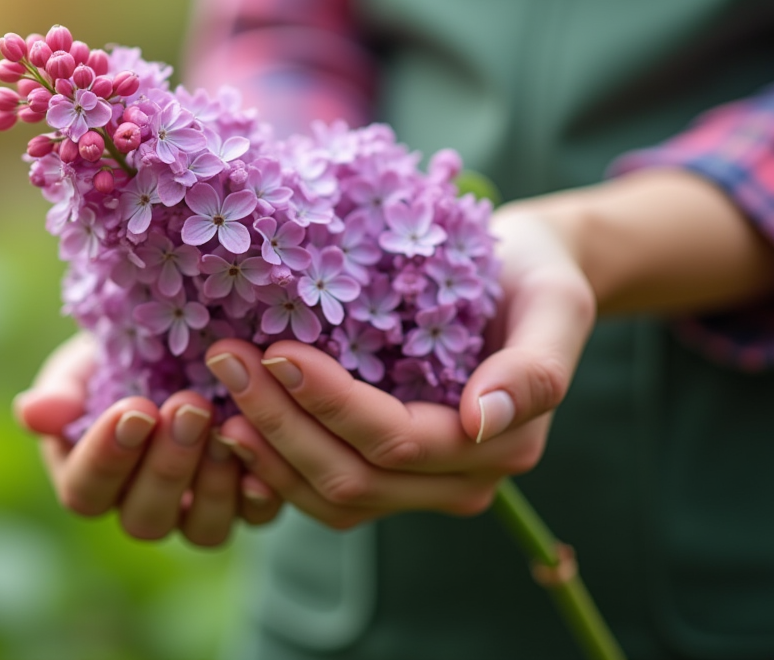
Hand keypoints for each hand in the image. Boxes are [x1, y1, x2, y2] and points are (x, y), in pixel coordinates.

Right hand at [15, 332, 281, 545]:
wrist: (186, 346)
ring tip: (226, 428)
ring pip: (201, 528)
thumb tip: (31, 413)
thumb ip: (61, 391)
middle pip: (145, 516)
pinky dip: (261, 495)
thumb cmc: (122, 356)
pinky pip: (255, 519)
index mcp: (90, 478)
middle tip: (189, 407)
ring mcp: (195, 512)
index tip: (133, 409)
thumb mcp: (85, 363)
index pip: (86, 490)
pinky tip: (265, 462)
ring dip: (213, 483)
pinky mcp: (246, 504)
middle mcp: (141, 506)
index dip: (108, 457)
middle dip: (167, 464)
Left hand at [203, 206, 595, 528]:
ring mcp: (422, 486)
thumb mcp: (555, 303)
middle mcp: (461, 480)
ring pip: (329, 496)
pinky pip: (323, 491)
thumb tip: (482, 422)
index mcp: (499, 446)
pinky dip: (273, 464)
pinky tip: (232, 422)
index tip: (277, 350)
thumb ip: (535, 369)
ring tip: (218, 388)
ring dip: (267, 449)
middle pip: (352, 477)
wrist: (525, 277)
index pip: (395, 442)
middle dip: (281, 424)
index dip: (330, 404)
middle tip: (226, 359)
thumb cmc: (535, 278)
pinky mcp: (388, 474)